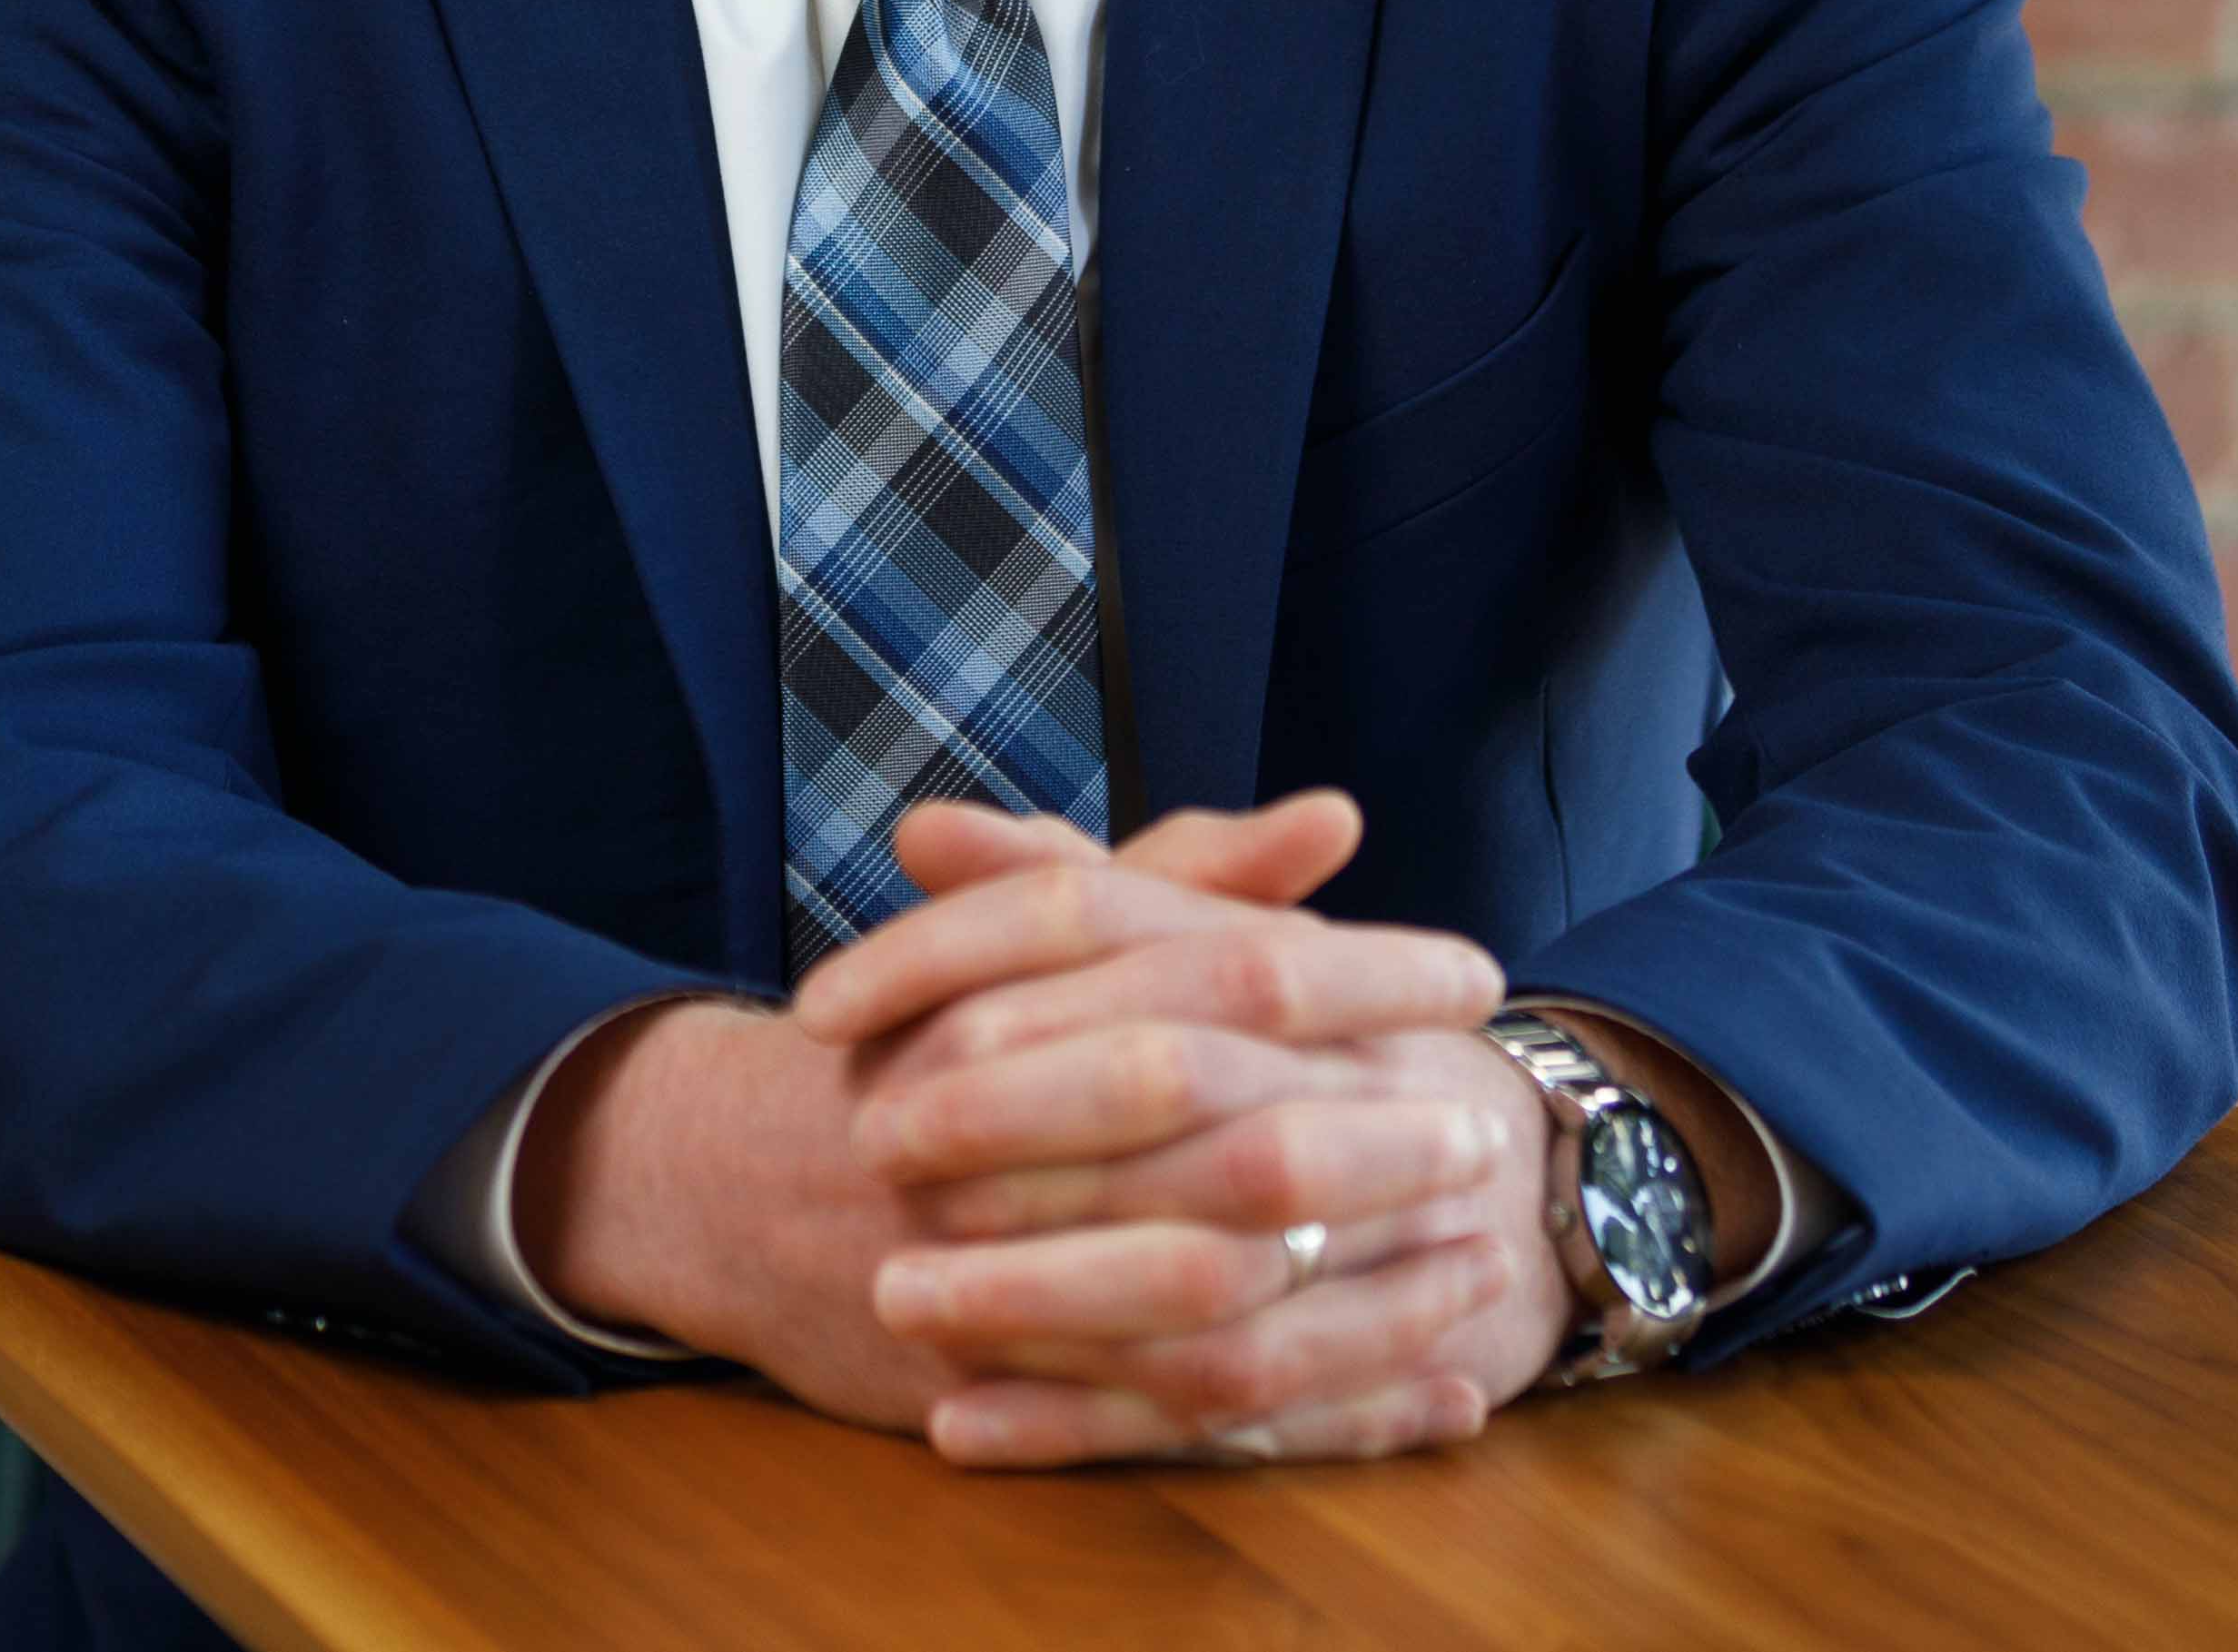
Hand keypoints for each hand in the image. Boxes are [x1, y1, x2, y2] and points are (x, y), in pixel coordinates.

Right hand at [508, 790, 1494, 1445]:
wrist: (751, 1180)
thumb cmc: (935, 1036)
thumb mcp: (1050, 931)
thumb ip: (1194, 874)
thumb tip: (1333, 816)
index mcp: (1032, 990)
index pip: (1227, 971)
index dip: (1364, 972)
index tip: (1474, 974)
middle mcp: (1015, 1126)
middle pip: (1232, 1140)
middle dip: (1378, 1143)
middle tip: (1486, 1128)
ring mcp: (1002, 1268)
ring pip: (1215, 1301)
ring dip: (1367, 1290)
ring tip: (1481, 1260)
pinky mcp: (1008, 1386)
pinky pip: (1189, 1420)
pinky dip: (1327, 1416)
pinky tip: (1436, 1392)